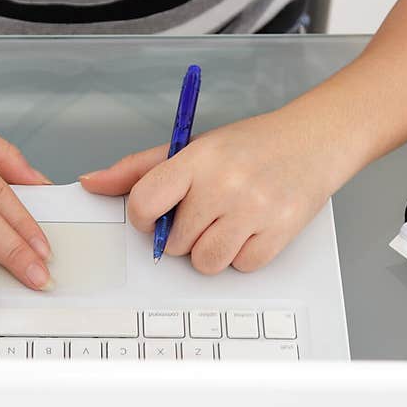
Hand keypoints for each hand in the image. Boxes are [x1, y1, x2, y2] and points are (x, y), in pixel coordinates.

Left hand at [80, 110, 339, 273]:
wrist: (314, 139)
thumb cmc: (249, 146)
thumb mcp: (191, 147)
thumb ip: (137, 170)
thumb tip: (91, 183)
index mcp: (195, 159)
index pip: (144, 202)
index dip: (143, 218)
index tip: (153, 216)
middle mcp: (224, 184)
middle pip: (175, 242)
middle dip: (182, 234)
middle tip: (202, 212)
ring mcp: (254, 210)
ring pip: (205, 262)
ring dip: (209, 251)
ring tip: (224, 223)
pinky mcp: (280, 231)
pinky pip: (242, 267)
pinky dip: (242, 256)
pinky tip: (249, 229)